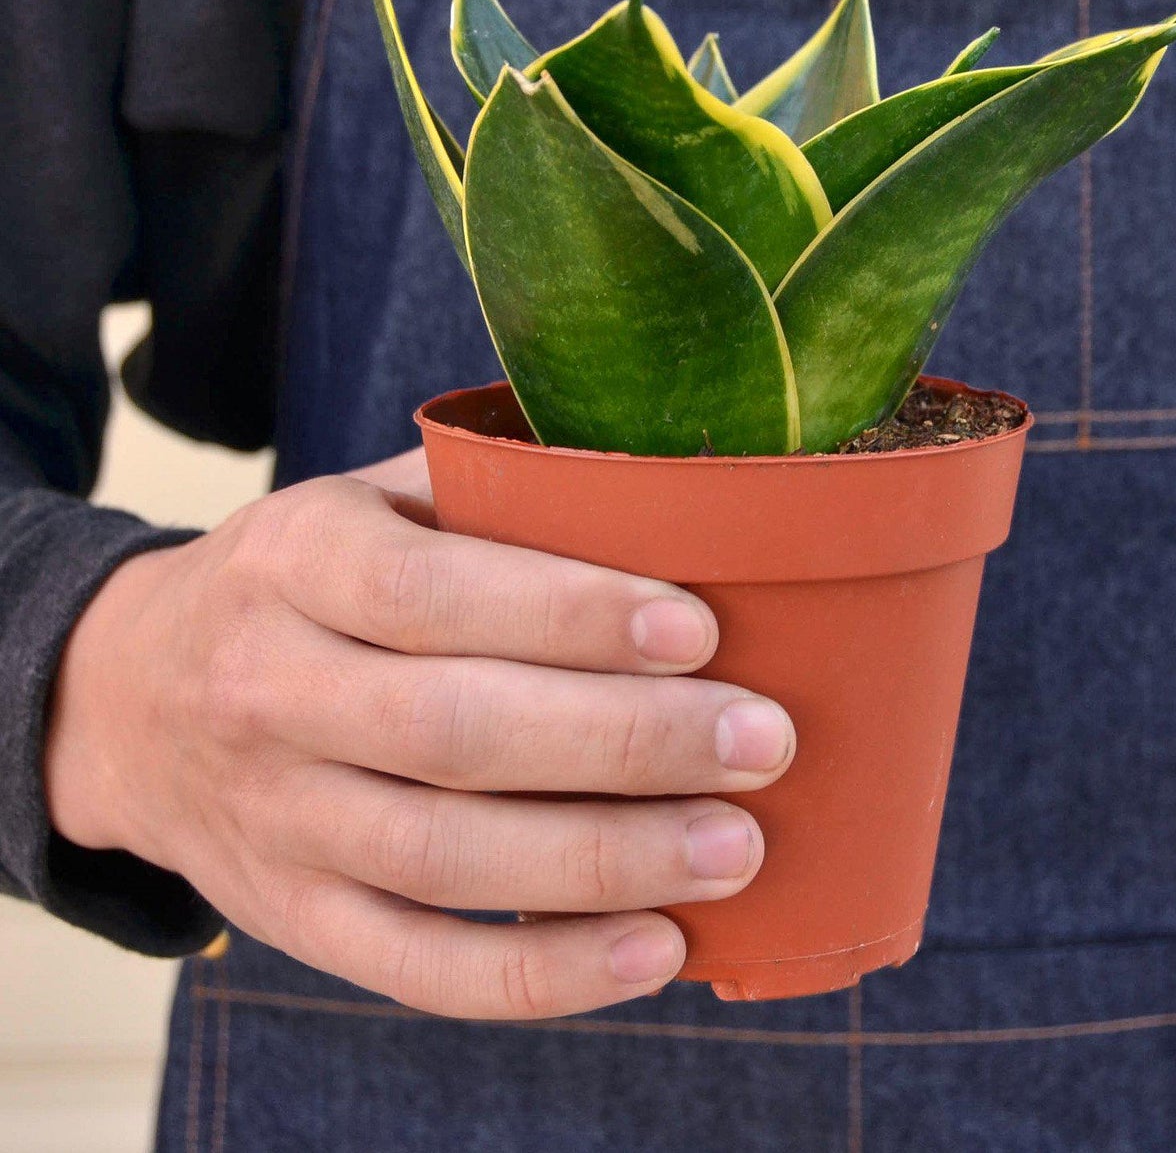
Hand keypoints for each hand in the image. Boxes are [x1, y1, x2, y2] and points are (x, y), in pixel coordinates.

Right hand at [45, 449, 794, 1018]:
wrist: (131, 696)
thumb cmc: (307, 580)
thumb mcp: (365, 502)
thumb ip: (489, 494)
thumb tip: (674, 485)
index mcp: (295, 561)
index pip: (428, 594)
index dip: (567, 614)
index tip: (699, 628)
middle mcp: (267, 690)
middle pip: (451, 732)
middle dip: (622, 742)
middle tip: (761, 741)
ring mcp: (273, 818)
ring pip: (443, 859)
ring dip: (606, 862)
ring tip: (737, 848)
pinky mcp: (292, 916)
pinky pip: (417, 966)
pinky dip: (541, 973)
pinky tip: (656, 949)